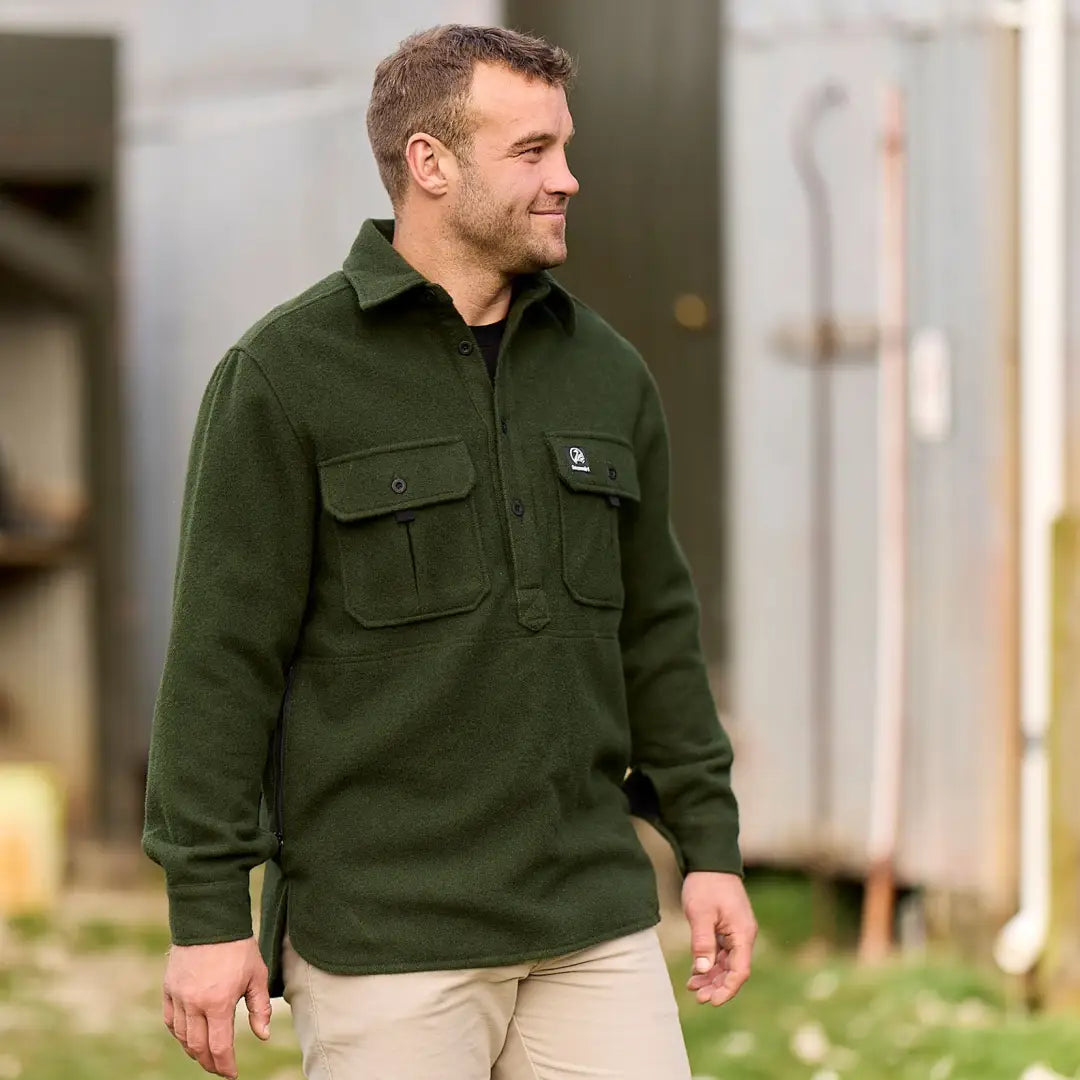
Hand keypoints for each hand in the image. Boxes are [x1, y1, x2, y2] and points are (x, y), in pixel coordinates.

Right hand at [163, 936, 271, 1076]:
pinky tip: (189, 1037)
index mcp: (219, 1003)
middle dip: (210, 1063)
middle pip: (198, 1048)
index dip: (225, 1066)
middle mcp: (195, 1004)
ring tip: (206, 1054)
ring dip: (194, 1050)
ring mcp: (179, 997)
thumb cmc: (238, 948)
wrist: (210, 920)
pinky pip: (170, 1021)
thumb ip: (259, 1008)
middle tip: (220, 1068)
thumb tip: (262, 1036)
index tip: (231, 1074)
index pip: (219, 1047)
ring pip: (182, 1037)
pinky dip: (179, 1034)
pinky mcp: (168, 989)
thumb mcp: (257, 975)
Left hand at [682, 871, 756, 1006]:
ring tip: (692, 988)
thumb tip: (702, 969)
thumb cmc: (706, 884)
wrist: (709, 861)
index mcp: (742, 933)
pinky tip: (694, 975)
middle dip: (717, 986)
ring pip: (726, 964)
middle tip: (698, 997)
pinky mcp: (726, 929)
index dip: (727, 989)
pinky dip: (709, 964)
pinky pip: (720, 954)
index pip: (740, 970)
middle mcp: (743, 936)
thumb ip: (702, 941)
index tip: (711, 1001)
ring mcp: (735, 933)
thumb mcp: (700, 912)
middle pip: (733, 970)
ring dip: (711, 977)